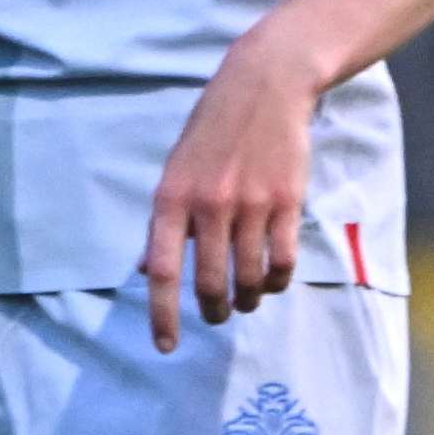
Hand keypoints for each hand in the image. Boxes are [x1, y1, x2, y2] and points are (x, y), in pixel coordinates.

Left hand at [140, 36, 317, 354]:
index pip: (164, 271)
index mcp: (171, 200)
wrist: (263, 88)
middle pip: (209, 281)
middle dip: (213, 310)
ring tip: (246, 301)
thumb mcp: (175, 171)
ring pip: (249, 276)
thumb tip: (147, 270)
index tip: (165, 346)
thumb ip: (164, 223)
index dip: (162, 314)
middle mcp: (209, 206)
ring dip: (248, 299)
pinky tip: (273, 281)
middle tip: (217, 316)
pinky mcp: (286, 202)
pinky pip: (283, 260)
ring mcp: (250, 205)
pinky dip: (277, 280)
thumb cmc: (212, 133)